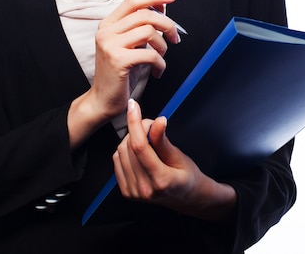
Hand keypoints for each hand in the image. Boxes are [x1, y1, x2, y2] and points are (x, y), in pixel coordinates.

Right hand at [67, 0, 179, 149]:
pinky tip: (157, 70)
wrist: (102, 100)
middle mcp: (107, 32)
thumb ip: (141, 25)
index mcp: (108, 24)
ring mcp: (110, 45)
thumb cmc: (118, 73)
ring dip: (163, 46)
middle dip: (167, 24)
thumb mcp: (129, 44)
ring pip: (149, 32)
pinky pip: (149, 54)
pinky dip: (159, 63)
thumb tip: (160, 6)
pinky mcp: (118, 60)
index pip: (133, 1)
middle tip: (174, 37)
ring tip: (160, 57)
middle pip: (145, 14)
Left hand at [113, 99, 236, 221]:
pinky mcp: (126, 191)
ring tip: (147, 140)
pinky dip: (125, 149)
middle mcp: (144, 189)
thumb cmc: (187, 176)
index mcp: (160, 180)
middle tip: (152, 126)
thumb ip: (163, 140)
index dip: (135, 122)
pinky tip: (138, 150)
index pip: (140, 147)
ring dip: (131, 138)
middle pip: (129, 147)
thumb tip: (158, 121)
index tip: (133, 105)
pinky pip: (117, 160)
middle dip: (137, 128)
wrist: (186, 198)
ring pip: (121, 152)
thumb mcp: (179, 156)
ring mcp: (133, 193)